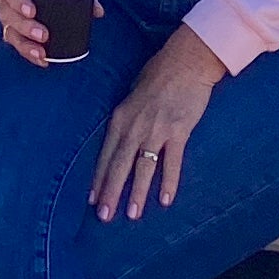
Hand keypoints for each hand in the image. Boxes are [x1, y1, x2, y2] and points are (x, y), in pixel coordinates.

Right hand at [0, 0, 92, 69]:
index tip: (33, 11)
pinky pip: (18, 45)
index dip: (18, 2)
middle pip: (9, 16)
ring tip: (42, 53)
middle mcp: (6, 3)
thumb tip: (97, 11)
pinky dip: (30, 54)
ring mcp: (8, 20)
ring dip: (26, 45)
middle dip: (25, 27)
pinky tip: (43, 60)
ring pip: (10, 34)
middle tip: (43, 35)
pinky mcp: (13, 33)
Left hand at [91, 24, 226, 220]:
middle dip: (111, 192)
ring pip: (143, 167)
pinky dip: (168, 181)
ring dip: (137, 192)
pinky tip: (165, 200)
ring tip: (132, 214)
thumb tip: (123, 140)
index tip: (92, 199)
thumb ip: (127, 119)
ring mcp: (156, 130)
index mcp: (120, 117)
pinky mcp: (178, 131)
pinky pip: (172, 161)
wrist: (186, 62)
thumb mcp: (132, 95)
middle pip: (119, 164)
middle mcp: (135, 126)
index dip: (99, 178)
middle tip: (104, 216)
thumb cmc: (158, 75)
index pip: (106, 154)